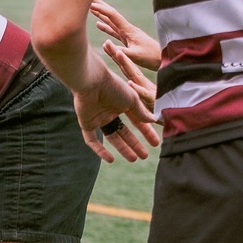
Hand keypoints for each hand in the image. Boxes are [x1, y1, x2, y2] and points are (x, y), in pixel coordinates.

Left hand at [73, 44, 159, 162]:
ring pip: (112, 138)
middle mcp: (111, 112)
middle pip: (125, 132)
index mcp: (123, 104)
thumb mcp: (132, 100)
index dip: (146, 133)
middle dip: (135, 144)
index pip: (137, 121)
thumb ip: (142, 112)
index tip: (156, 143)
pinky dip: (100, 151)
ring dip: (123, 148)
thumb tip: (153, 120)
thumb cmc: (114, 86)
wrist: (92, 82)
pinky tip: (111, 160)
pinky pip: (92, 140)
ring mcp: (98, 118)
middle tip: (145, 156)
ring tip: (134, 159)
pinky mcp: (86, 123)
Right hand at [88, 0, 159, 70]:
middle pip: (111, 14)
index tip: (90, 3)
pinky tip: (98, 24)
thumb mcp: (135, 56)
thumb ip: (120, 51)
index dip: (102, 9)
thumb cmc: (151, 57)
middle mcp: (127, 29)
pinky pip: (113, 30)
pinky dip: (105, 26)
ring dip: (101, 14)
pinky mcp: (128, 40)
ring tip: (90, 7)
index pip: (113, 16)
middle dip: (100, 5)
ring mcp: (127, 34)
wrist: (163, 59)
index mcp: (128, 31)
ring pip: (111, 21)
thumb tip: (105, 44)